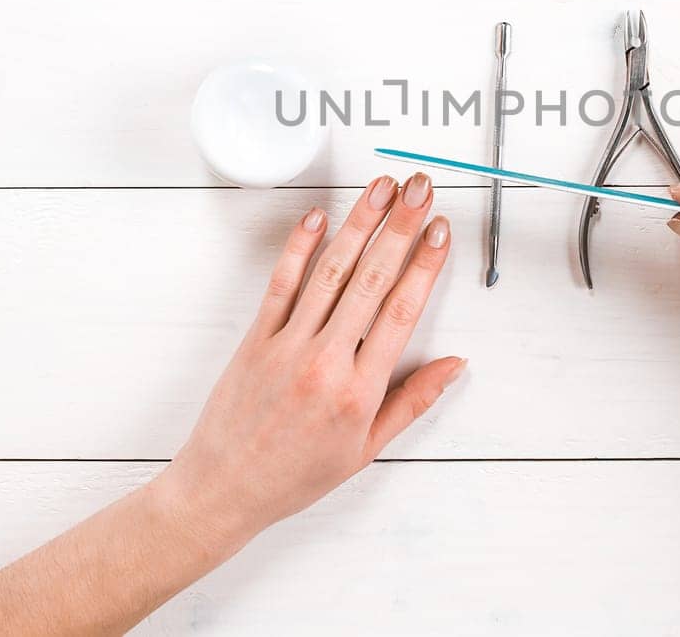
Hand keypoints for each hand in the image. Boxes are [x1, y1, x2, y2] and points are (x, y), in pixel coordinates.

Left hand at [156, 172, 463, 557]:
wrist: (224, 491)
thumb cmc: (296, 475)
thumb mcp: (366, 449)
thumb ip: (413, 401)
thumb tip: (455, 364)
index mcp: (360, 392)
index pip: (402, 312)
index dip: (425, 264)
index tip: (440, 229)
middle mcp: (326, 363)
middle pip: (372, 280)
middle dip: (399, 227)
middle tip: (418, 187)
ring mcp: (288, 346)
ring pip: (330, 272)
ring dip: (358, 224)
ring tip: (380, 188)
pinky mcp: (255, 339)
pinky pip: (281, 284)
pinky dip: (299, 247)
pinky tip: (318, 216)